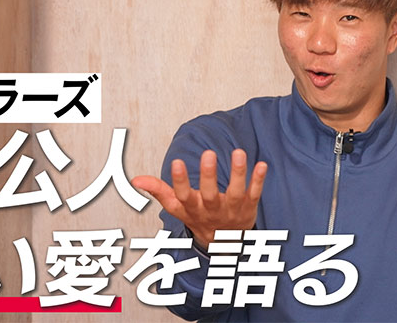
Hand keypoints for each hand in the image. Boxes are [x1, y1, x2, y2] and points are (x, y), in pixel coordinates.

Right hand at [132, 149, 266, 247]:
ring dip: (238, 174)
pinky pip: (255, 194)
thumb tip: (134, 179)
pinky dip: (259, 180)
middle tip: (208, 153)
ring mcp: (232, 209)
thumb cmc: (198, 218)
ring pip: (236, 193)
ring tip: (239, 152)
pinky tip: (262, 164)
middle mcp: (212, 210)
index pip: (183, 196)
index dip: (179, 180)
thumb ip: (158, 191)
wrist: (224, 245)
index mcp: (192, 209)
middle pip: (210, 194)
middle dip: (209, 175)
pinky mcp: (249, 207)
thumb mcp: (177, 207)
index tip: (176, 161)